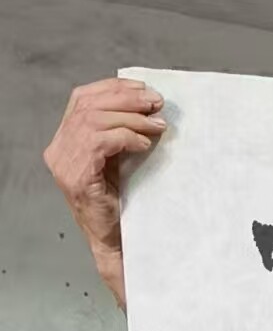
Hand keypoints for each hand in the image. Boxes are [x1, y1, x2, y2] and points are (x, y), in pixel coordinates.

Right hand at [43, 78, 168, 310]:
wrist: (114, 241)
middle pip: (89, 106)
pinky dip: (126, 137)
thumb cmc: (118, 203)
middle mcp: (58, 149)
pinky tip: (144, 144)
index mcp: (64, 140)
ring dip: (131, 118)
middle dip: (127, 100)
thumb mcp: (115, 159)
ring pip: (95, 121)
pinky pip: (101, 142)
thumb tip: (146, 104)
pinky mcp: (77, 177)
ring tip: (157, 125)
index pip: (82, 99)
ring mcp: (64, 163)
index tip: (143, 89)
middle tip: (156, 104)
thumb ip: (117, 131)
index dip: (113, 88)